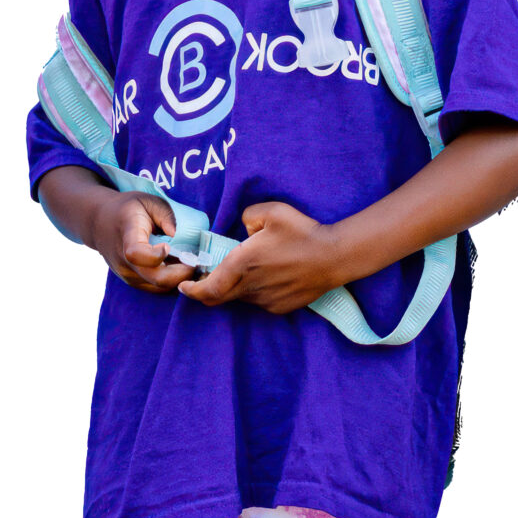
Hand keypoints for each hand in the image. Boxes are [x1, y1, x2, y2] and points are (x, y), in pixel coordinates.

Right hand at [101, 188, 195, 293]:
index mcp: (127, 235)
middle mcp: (123, 259)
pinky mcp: (131, 281)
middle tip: (195, 260)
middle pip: (154, 277)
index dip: (155, 255)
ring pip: (157, 286)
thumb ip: (165, 214)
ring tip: (187, 262)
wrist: (99, 222)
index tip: (168, 247)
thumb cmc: (128, 209)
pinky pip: (154, 288)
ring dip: (177, 279)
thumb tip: (176, 234)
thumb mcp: (148, 201)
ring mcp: (126, 273)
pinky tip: (176, 267)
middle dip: (181, 273)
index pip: (136, 253)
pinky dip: (170, 282)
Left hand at [180, 202, 348, 316]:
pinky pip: (260, 300)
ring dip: (235, 287)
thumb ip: (248, 216)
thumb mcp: (272, 211)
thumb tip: (244, 228)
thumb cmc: (302, 232)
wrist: (333, 257)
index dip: (191, 290)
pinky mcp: (280, 307)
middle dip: (205, 291)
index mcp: (243, 264)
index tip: (183, 286)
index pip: (208, 288)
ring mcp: (266, 300)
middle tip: (202, 280)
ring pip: (241, 297)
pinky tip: (270, 276)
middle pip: (218, 298)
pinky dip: (256, 291)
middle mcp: (250, 287)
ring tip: (249, 269)